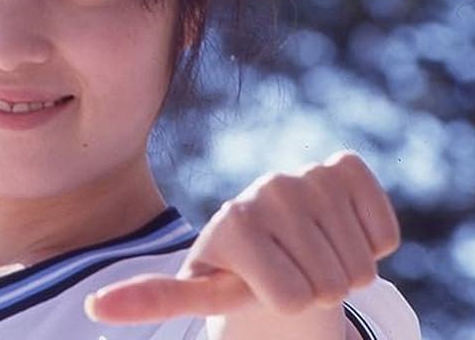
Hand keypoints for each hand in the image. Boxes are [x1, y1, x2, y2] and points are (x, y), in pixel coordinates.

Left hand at [85, 152, 399, 325]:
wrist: (273, 239)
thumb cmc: (236, 274)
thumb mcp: (199, 292)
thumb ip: (151, 299)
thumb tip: (91, 307)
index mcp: (232, 222)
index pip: (294, 300)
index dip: (285, 305)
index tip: (257, 285)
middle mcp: (266, 189)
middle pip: (332, 285)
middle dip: (317, 289)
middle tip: (288, 268)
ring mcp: (306, 175)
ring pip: (361, 266)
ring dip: (342, 268)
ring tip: (306, 251)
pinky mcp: (344, 166)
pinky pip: (383, 234)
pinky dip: (371, 244)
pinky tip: (336, 228)